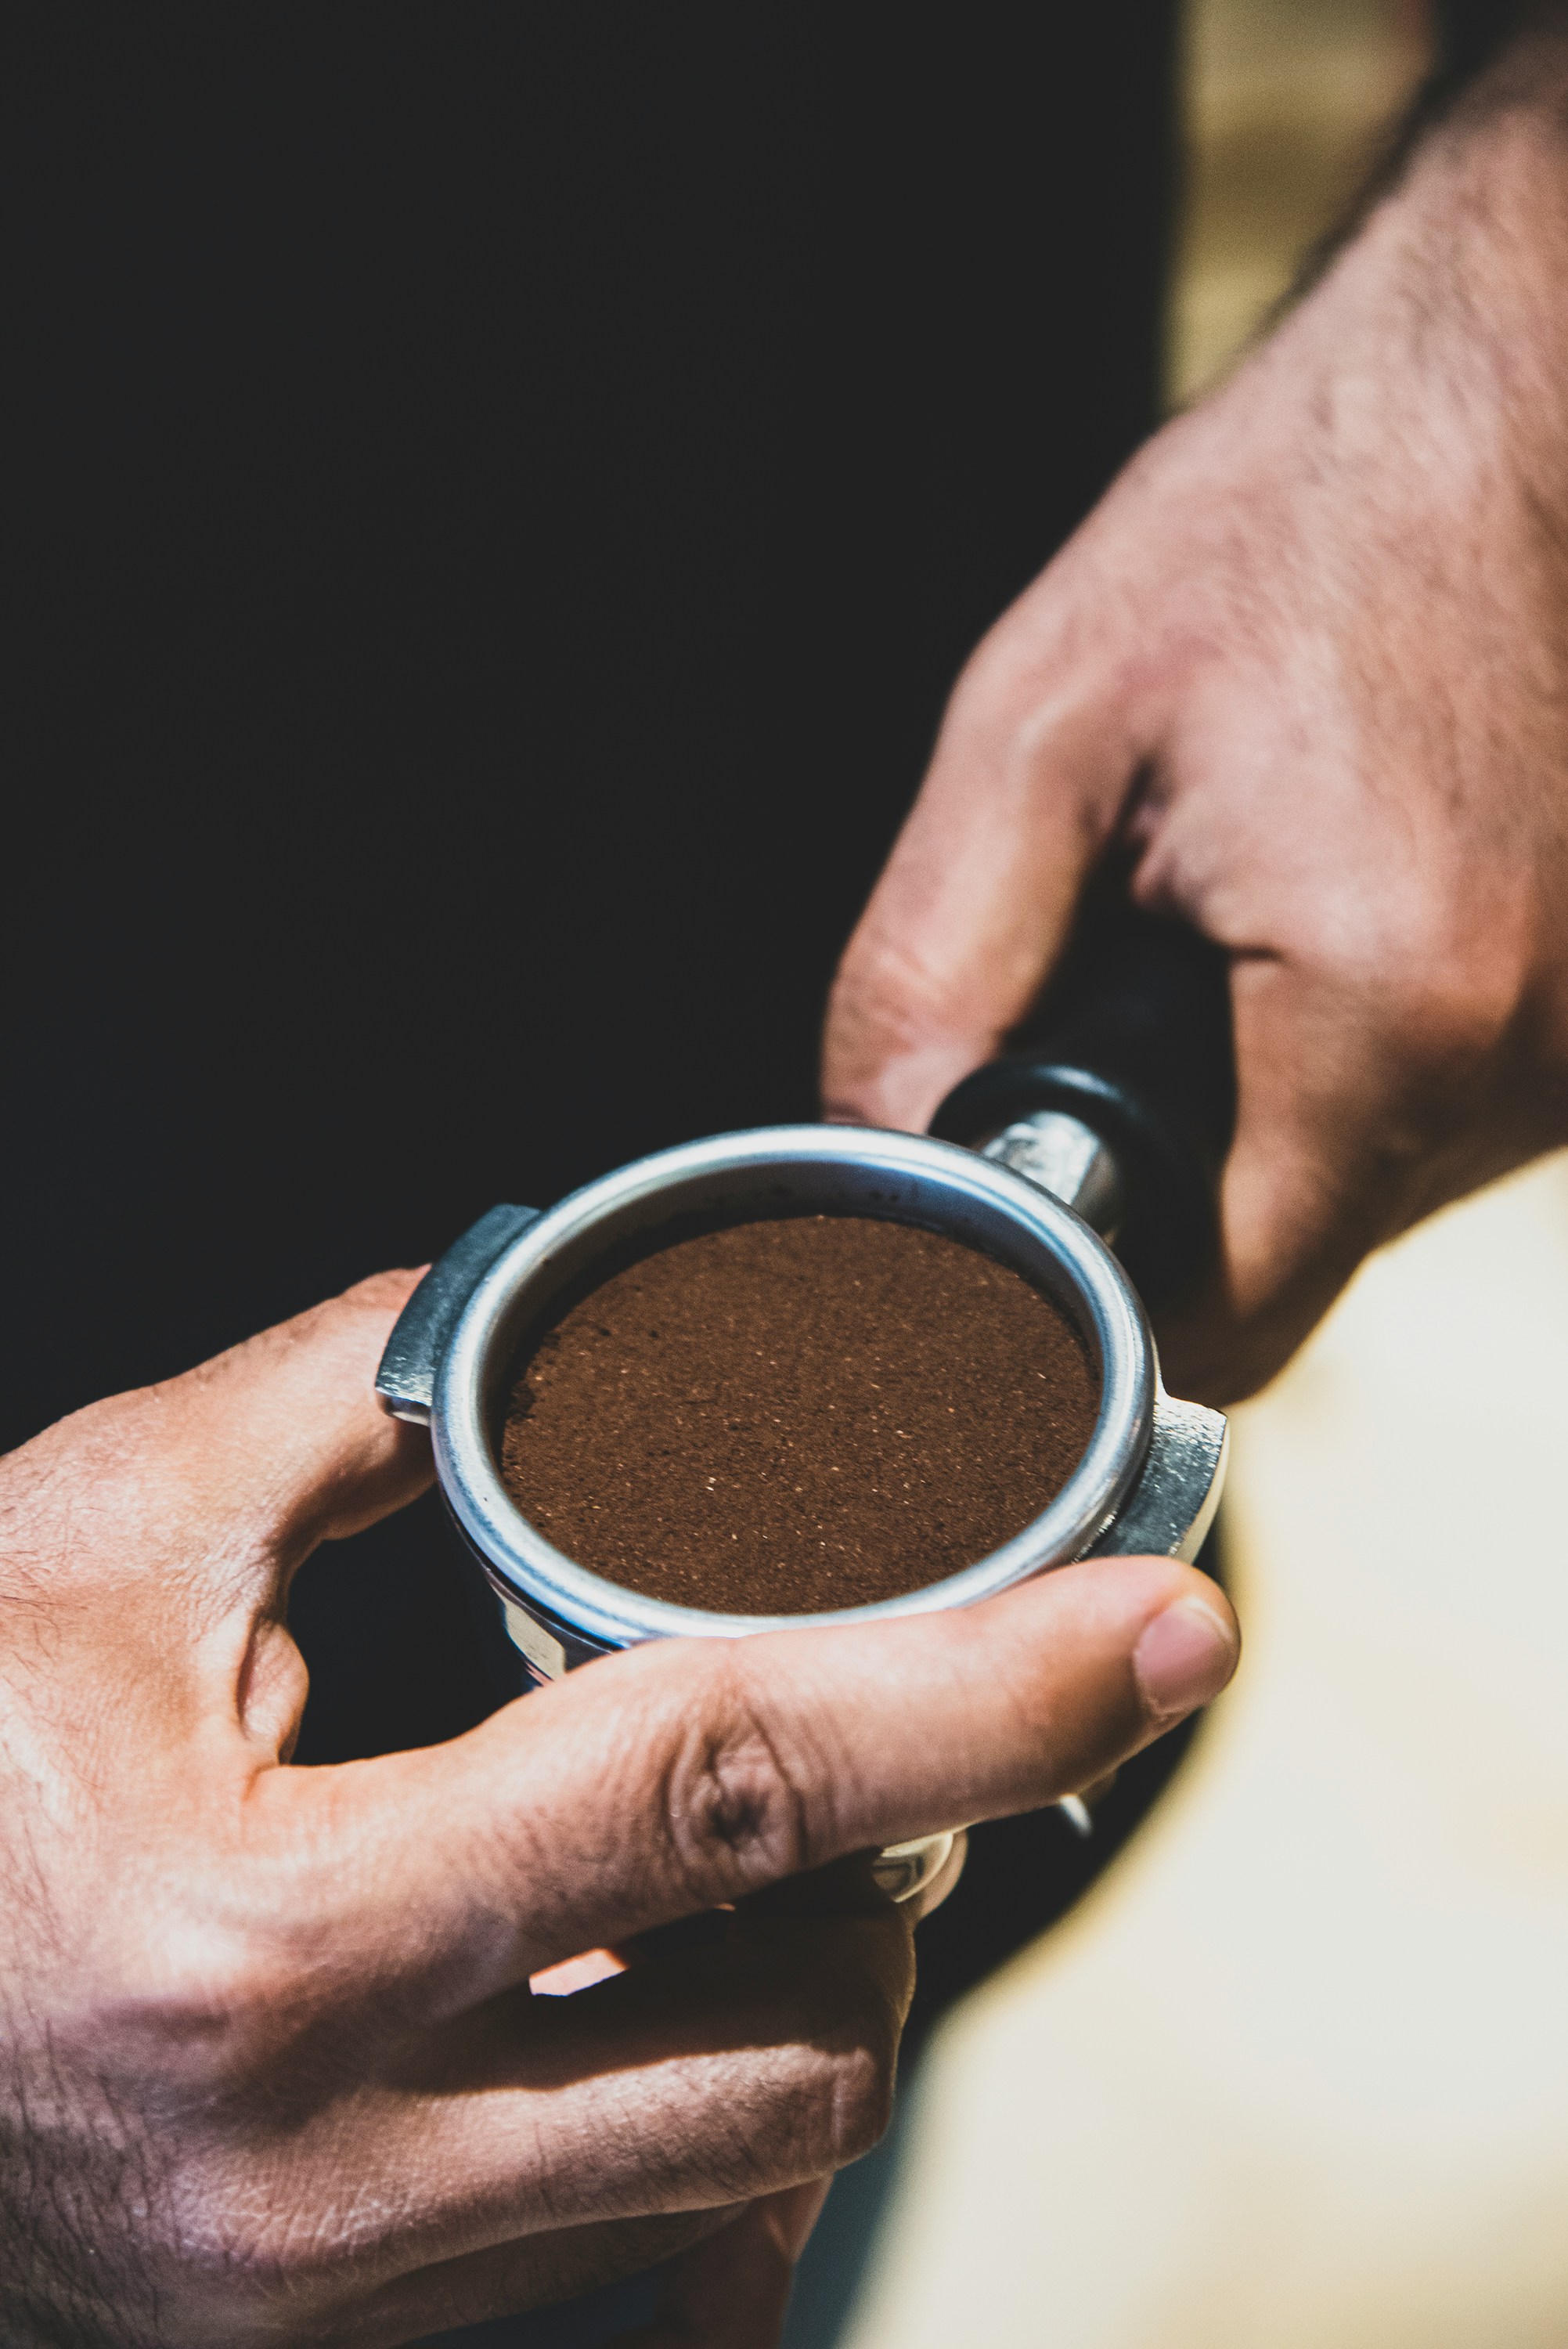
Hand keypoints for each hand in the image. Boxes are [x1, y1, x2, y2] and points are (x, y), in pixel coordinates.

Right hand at [0, 1273, 1236, 2346]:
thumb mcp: (91, 1542)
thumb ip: (343, 1401)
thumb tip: (533, 1321)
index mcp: (269, 1946)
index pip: (720, 1792)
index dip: (973, 1689)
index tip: (1151, 1629)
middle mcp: (321, 2177)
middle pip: (798, 2038)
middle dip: (898, 1872)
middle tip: (886, 1727)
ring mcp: (329, 2302)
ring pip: (739, 2165)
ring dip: (806, 1987)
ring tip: (747, 1846)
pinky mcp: (328, 2345)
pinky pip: (629, 2250)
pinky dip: (693, 2102)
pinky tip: (641, 1984)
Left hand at [825, 44, 1567, 1400]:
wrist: (1503, 396)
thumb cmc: (1280, 527)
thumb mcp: (1038, 730)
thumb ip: (932, 973)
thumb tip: (880, 1153)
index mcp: (1390, 1006)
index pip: (1223, 1318)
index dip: (1098, 1305)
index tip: (1022, 1235)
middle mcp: (1527, 1058)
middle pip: (1298, 1265)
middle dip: (1175, 1195)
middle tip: (1109, 1021)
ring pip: (1375, 1196)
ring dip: (1270, 1124)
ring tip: (1226, 935)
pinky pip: (1447, 1114)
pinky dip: (1356, 1065)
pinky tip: (1315, 922)